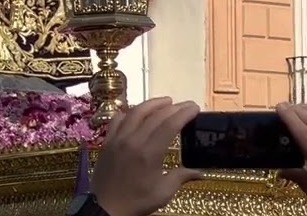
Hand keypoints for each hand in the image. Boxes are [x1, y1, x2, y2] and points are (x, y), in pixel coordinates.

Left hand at [91, 98, 200, 215]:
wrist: (105, 208)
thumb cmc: (136, 202)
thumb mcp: (163, 193)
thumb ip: (181, 177)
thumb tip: (201, 172)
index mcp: (149, 153)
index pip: (169, 125)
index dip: (183, 113)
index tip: (194, 107)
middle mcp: (133, 140)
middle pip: (155, 115)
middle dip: (173, 107)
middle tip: (186, 104)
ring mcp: (118, 139)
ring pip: (136, 112)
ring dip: (152, 104)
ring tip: (166, 102)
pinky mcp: (107, 141)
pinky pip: (118, 119)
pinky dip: (129, 112)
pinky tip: (137, 112)